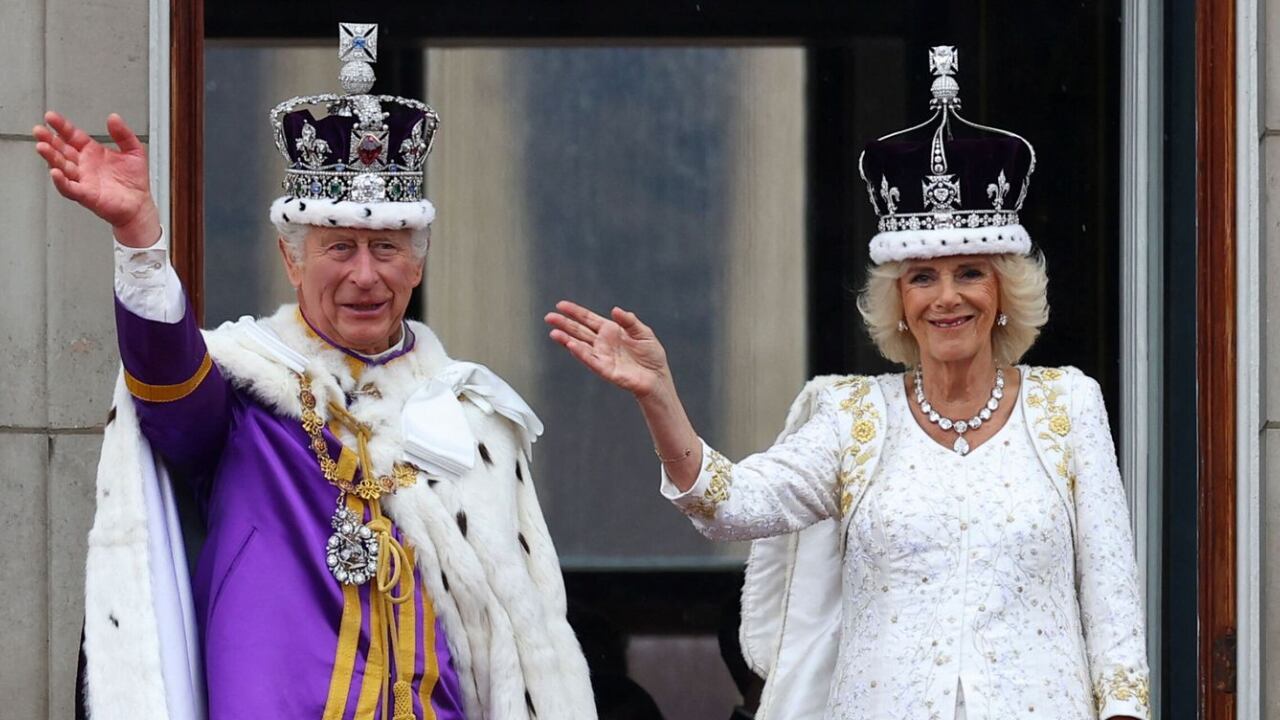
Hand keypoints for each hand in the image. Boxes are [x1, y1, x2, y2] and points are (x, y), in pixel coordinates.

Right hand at [33, 111, 159, 246]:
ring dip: (51, 157)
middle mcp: (84, 165)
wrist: (140, 205)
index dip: (62, 127)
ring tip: (42, 147)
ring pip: (62, 167)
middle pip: (62, 150)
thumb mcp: (133, 151)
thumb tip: (113, 117)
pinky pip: (69, 188)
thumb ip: (123, 134)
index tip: (50, 117)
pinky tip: (55, 172)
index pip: (73, 136)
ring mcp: (83, 180)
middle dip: (49, 140)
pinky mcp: (86, 195)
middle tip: (39, 131)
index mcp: (92, 152)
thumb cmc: (134, 181)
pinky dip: (61, 181)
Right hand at [545, 300, 670, 398]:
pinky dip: (581, 353)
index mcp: (610, 330)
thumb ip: (629, 321)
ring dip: (566, 339)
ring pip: (580, 346)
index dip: (575, 312)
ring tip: (554, 332)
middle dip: (564, 324)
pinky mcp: (605, 369)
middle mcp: (602, 343)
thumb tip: (615, 310)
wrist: (657, 377)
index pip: (588, 319)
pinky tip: (571, 345)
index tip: (561, 305)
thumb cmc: (651, 355)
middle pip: (579, 331)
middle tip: (549, 317)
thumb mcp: (643, 332)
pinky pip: (590, 360)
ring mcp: (602, 356)